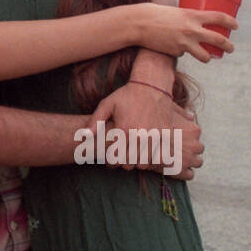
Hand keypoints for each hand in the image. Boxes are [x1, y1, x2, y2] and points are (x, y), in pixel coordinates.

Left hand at [88, 81, 203, 180]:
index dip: (110, 161)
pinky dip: (152, 159)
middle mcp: (140, 136)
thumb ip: (95, 121)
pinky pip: (159, 158)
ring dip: (137, 162)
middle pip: (128, 164)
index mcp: (124, 130)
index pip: (114, 158)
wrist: (152, 86)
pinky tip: (147, 152)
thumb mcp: (107, 104)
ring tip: (133, 154)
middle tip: (121, 156)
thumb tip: (84, 136)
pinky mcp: (166, 136)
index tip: (110, 158)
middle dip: (123, 163)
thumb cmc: (126, 96)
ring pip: (144, 164)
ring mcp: (154, 137)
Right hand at [135, 3, 235, 61]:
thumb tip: (193, 25)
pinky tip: (172, 48)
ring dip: (208, 57)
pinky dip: (182, 52)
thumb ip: (186, 18)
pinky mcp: (176, 52)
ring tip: (208, 57)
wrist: (137, 24)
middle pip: (219, 40)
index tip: (235, 26)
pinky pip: (184, 55)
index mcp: (192, 15)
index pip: (219, 17)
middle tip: (231, 48)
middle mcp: (192, 30)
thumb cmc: (153, 13)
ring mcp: (185, 43)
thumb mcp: (174, 11)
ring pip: (206, 56)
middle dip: (228, 46)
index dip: (230, 22)